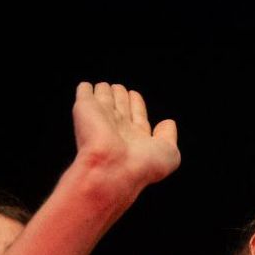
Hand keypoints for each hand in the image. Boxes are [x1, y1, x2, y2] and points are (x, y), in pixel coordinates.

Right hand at [72, 82, 179, 199]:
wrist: (112, 169)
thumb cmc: (142, 166)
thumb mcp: (168, 152)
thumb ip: (169, 136)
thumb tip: (169, 123)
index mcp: (137, 139)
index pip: (137, 116)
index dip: (136, 105)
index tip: (135, 95)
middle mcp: (118, 129)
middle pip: (120, 108)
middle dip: (121, 97)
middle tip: (120, 88)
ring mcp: (102, 119)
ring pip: (104, 100)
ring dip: (106, 92)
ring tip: (108, 86)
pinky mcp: (85, 109)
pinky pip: (85, 94)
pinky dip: (86, 90)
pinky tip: (87, 86)